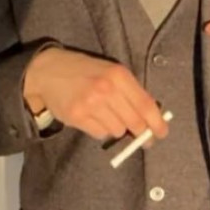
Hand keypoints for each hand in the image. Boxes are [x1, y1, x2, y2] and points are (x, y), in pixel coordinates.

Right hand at [23, 47, 169, 142]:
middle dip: (141, 133)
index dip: (157, 123)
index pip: (145, 105)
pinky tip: (93, 118)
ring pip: (117, 131)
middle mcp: (106, 90)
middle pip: (135, 123)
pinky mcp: (77, 117)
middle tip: (143, 138)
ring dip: (117, 128)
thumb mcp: (111, 71)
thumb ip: (131, 91)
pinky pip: (100, 134)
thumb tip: (151, 117)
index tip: (162, 133)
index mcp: (119, 75)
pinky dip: (100, 130)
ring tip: (107, 116)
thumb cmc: (84, 71)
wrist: (47, 71)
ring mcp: (91, 104)